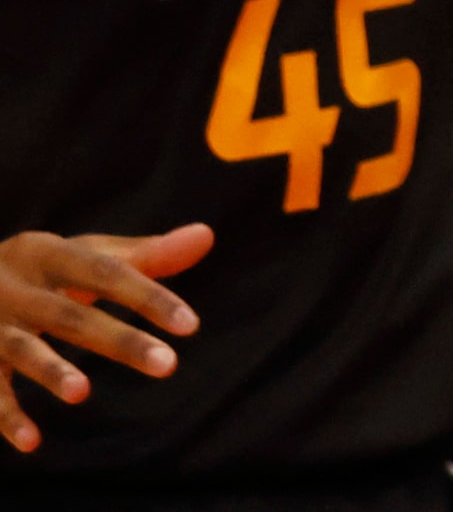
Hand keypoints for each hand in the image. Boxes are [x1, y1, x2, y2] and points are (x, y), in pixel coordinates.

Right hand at [0, 224, 210, 453]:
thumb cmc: (39, 270)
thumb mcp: (82, 255)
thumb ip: (143, 255)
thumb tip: (207, 235)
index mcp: (47, 254)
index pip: (107, 272)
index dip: (148, 296)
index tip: (190, 325)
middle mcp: (14, 287)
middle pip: (70, 315)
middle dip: (118, 340)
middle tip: (168, 365)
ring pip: (21, 349)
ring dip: (50, 371)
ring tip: (82, 393)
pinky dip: (6, 415)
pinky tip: (32, 442)